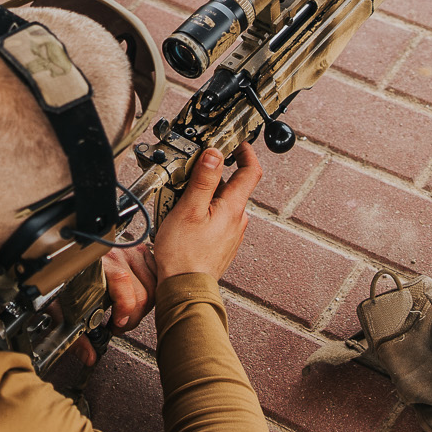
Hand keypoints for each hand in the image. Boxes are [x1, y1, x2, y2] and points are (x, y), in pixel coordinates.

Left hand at [67, 244, 158, 365]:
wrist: (61, 259)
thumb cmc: (62, 279)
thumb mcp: (61, 307)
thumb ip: (75, 335)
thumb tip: (89, 356)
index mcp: (97, 263)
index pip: (122, 283)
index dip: (125, 309)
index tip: (118, 325)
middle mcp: (116, 255)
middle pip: (141, 291)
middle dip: (133, 317)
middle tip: (119, 326)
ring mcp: (130, 252)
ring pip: (153, 285)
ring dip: (144, 306)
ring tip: (127, 314)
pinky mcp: (138, 252)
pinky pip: (156, 276)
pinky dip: (151, 291)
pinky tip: (138, 299)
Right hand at [151, 143, 259, 281]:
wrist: (184, 288)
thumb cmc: (184, 254)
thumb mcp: (189, 208)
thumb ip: (204, 180)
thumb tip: (215, 155)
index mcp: (233, 207)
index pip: (251, 171)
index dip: (246, 152)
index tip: (238, 143)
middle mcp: (238, 220)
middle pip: (231, 186)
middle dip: (212, 176)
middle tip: (190, 173)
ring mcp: (231, 234)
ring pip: (221, 204)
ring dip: (205, 196)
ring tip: (180, 200)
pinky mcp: (221, 245)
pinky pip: (215, 220)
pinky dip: (202, 213)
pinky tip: (184, 220)